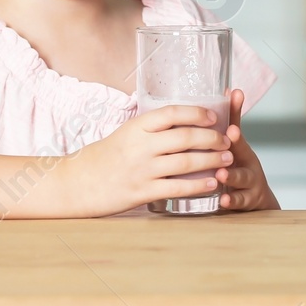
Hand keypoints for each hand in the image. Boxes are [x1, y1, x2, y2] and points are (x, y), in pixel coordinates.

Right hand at [72, 103, 232, 215]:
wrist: (77, 184)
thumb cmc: (105, 157)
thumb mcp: (126, 134)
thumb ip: (151, 129)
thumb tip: (183, 121)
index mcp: (137, 127)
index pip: (172, 113)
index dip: (197, 113)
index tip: (214, 117)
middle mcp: (141, 146)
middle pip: (185, 137)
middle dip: (212, 138)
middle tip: (228, 140)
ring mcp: (142, 169)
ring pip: (186, 162)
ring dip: (211, 160)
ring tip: (227, 159)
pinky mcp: (142, 192)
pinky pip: (177, 187)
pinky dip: (198, 184)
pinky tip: (212, 183)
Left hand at [217, 89, 278, 211]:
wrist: (256, 199)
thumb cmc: (238, 167)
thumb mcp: (235, 146)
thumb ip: (230, 121)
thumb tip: (227, 90)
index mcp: (240, 147)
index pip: (236, 128)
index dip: (234, 114)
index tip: (231, 100)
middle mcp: (247, 162)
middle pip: (242, 151)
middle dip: (236, 142)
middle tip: (229, 134)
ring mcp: (249, 182)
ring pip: (241, 178)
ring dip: (231, 175)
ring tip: (221, 174)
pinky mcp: (247, 201)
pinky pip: (239, 201)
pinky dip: (232, 201)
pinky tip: (223, 201)